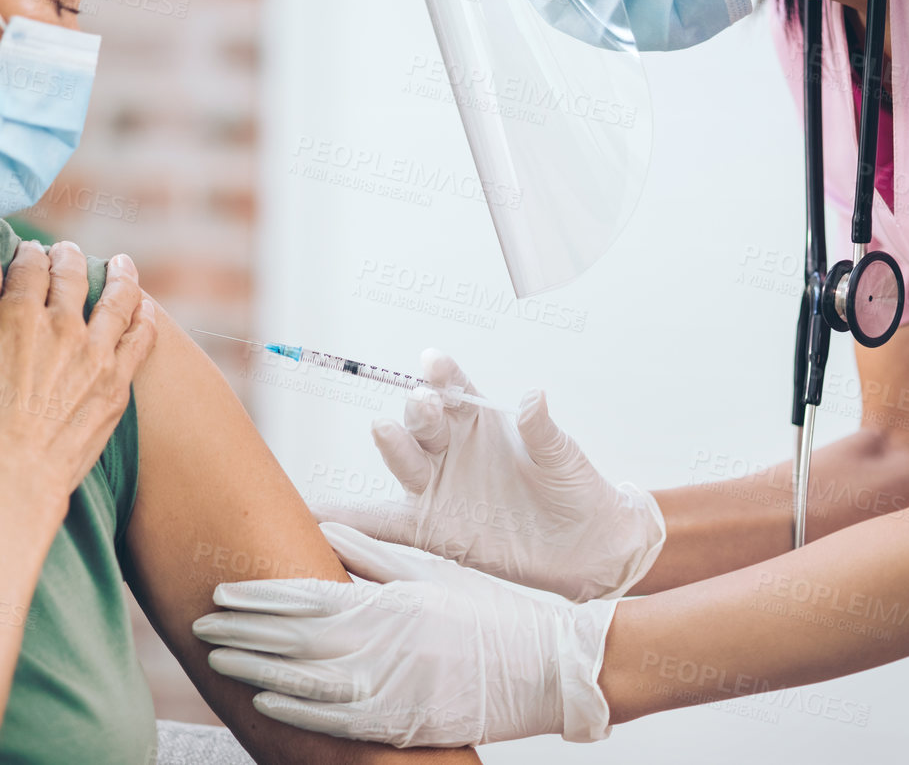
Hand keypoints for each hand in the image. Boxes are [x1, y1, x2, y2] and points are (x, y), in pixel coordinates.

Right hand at [0, 238, 156, 518]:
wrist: (9, 480)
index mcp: (20, 313)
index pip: (30, 264)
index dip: (27, 254)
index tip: (27, 254)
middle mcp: (65, 325)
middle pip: (72, 275)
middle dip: (67, 257)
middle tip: (65, 253)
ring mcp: (97, 354)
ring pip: (117, 298)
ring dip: (119, 275)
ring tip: (121, 264)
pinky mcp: (117, 384)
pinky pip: (141, 337)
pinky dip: (144, 315)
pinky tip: (144, 307)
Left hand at [192, 522, 616, 747]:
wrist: (545, 665)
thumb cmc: (487, 611)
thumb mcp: (428, 571)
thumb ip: (371, 555)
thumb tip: (320, 530)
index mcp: (384, 599)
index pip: (301, 598)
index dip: (255, 597)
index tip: (219, 592)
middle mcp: (379, 642)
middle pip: (290, 639)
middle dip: (240, 632)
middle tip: (200, 624)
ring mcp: (389, 686)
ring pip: (301, 680)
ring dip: (254, 669)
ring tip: (217, 660)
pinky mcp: (401, 722)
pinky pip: (334, 720)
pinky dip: (293, 711)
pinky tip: (262, 703)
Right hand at [311, 349, 665, 601]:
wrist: (587, 547)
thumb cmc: (575, 489)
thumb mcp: (563, 457)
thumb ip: (543, 430)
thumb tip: (533, 396)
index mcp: (481, 419)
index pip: (456, 389)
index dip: (444, 374)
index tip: (435, 361)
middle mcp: (451, 448)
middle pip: (424, 422)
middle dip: (420, 411)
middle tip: (423, 402)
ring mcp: (437, 487)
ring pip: (405, 462)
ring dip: (394, 446)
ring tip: (385, 430)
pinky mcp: (430, 527)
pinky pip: (385, 522)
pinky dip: (352, 520)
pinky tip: (321, 515)